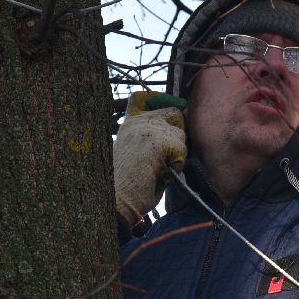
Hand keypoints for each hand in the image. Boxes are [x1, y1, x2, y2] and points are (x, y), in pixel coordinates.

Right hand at [114, 90, 186, 222]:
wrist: (116, 200)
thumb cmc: (126, 187)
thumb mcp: (137, 155)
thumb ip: (152, 140)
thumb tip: (178, 132)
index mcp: (127, 125)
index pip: (142, 98)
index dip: (160, 100)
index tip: (173, 107)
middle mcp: (136, 122)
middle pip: (173, 113)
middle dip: (178, 135)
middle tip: (168, 158)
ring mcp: (147, 129)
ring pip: (181, 134)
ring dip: (177, 154)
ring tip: (159, 170)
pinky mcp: (159, 140)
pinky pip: (182, 149)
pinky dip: (177, 165)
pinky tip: (161, 175)